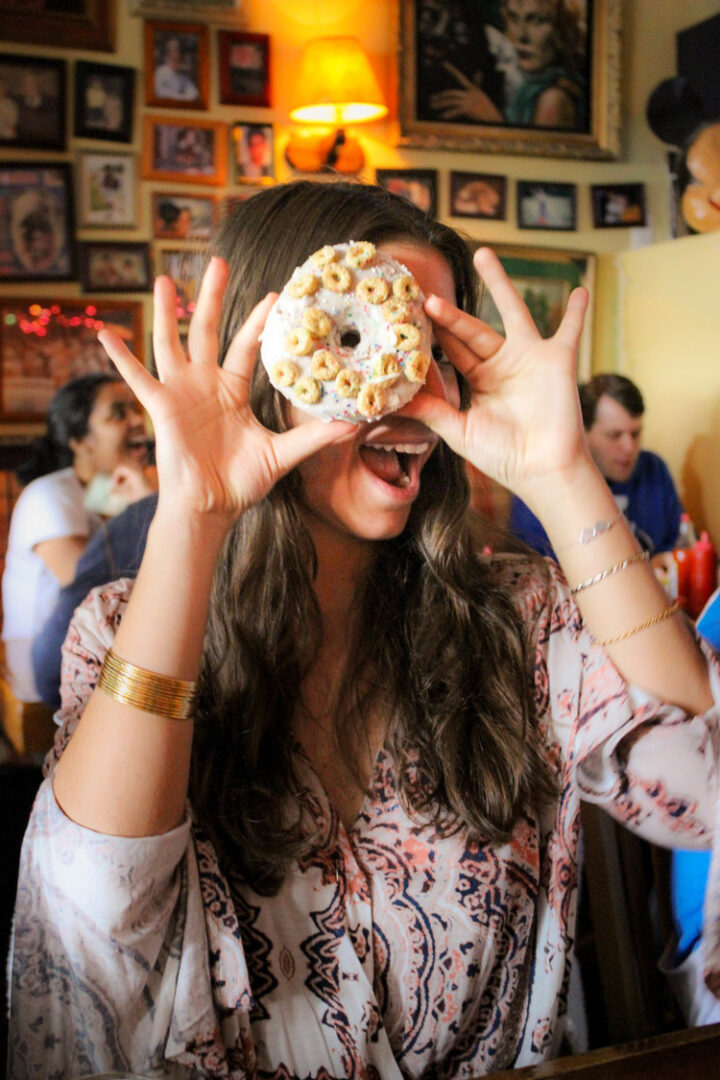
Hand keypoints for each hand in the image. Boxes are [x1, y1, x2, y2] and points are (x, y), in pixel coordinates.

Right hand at [98, 257, 353, 523]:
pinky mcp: (160, 407)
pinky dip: (120, 357)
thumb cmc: (242, 482)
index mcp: (232, 390)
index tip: (275, 295)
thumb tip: (352, 425)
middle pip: (207, 329)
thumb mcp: (282, 455)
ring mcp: (180, 392)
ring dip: (166, 312)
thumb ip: (313, 437)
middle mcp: (204, 383)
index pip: (246, 346)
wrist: (211, 507)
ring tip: (165, 278)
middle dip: (212, 296)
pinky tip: (105, 334)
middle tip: (218, 261)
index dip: (257, 321)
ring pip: (171, 342)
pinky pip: (137, 378)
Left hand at [401, 247, 589, 503]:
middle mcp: (502, 364)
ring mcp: (529, 358)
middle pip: (472, 329)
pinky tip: (580, 290)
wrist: (542, 471)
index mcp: (479, 380)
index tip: (407, 319)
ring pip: (512, 311)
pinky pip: (570, 330)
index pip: (451, 351)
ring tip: (483, 253)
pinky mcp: (556, 360)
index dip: (432, 336)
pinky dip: (576, 312)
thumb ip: (431, 411)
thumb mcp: (459, 431)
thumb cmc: (503, 456)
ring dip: (499, 283)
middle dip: (449, 313)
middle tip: (426, 295)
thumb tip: (389, 402)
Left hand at [429, 62, 503, 121]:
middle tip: (431, 99)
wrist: (492, 116)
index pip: (460, 77)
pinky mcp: (468, 109)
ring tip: (432, 106)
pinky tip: (442, 117)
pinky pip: (455, 111)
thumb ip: (477, 83)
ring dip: (440, 104)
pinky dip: (448, 114)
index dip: (452, 70)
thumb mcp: (480, 94)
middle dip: (440, 96)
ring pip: (451, 101)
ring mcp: (468, 101)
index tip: (443, 63)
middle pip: (451, 93)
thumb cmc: (486, 107)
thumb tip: (478, 71)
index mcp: (471, 89)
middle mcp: (469, 94)